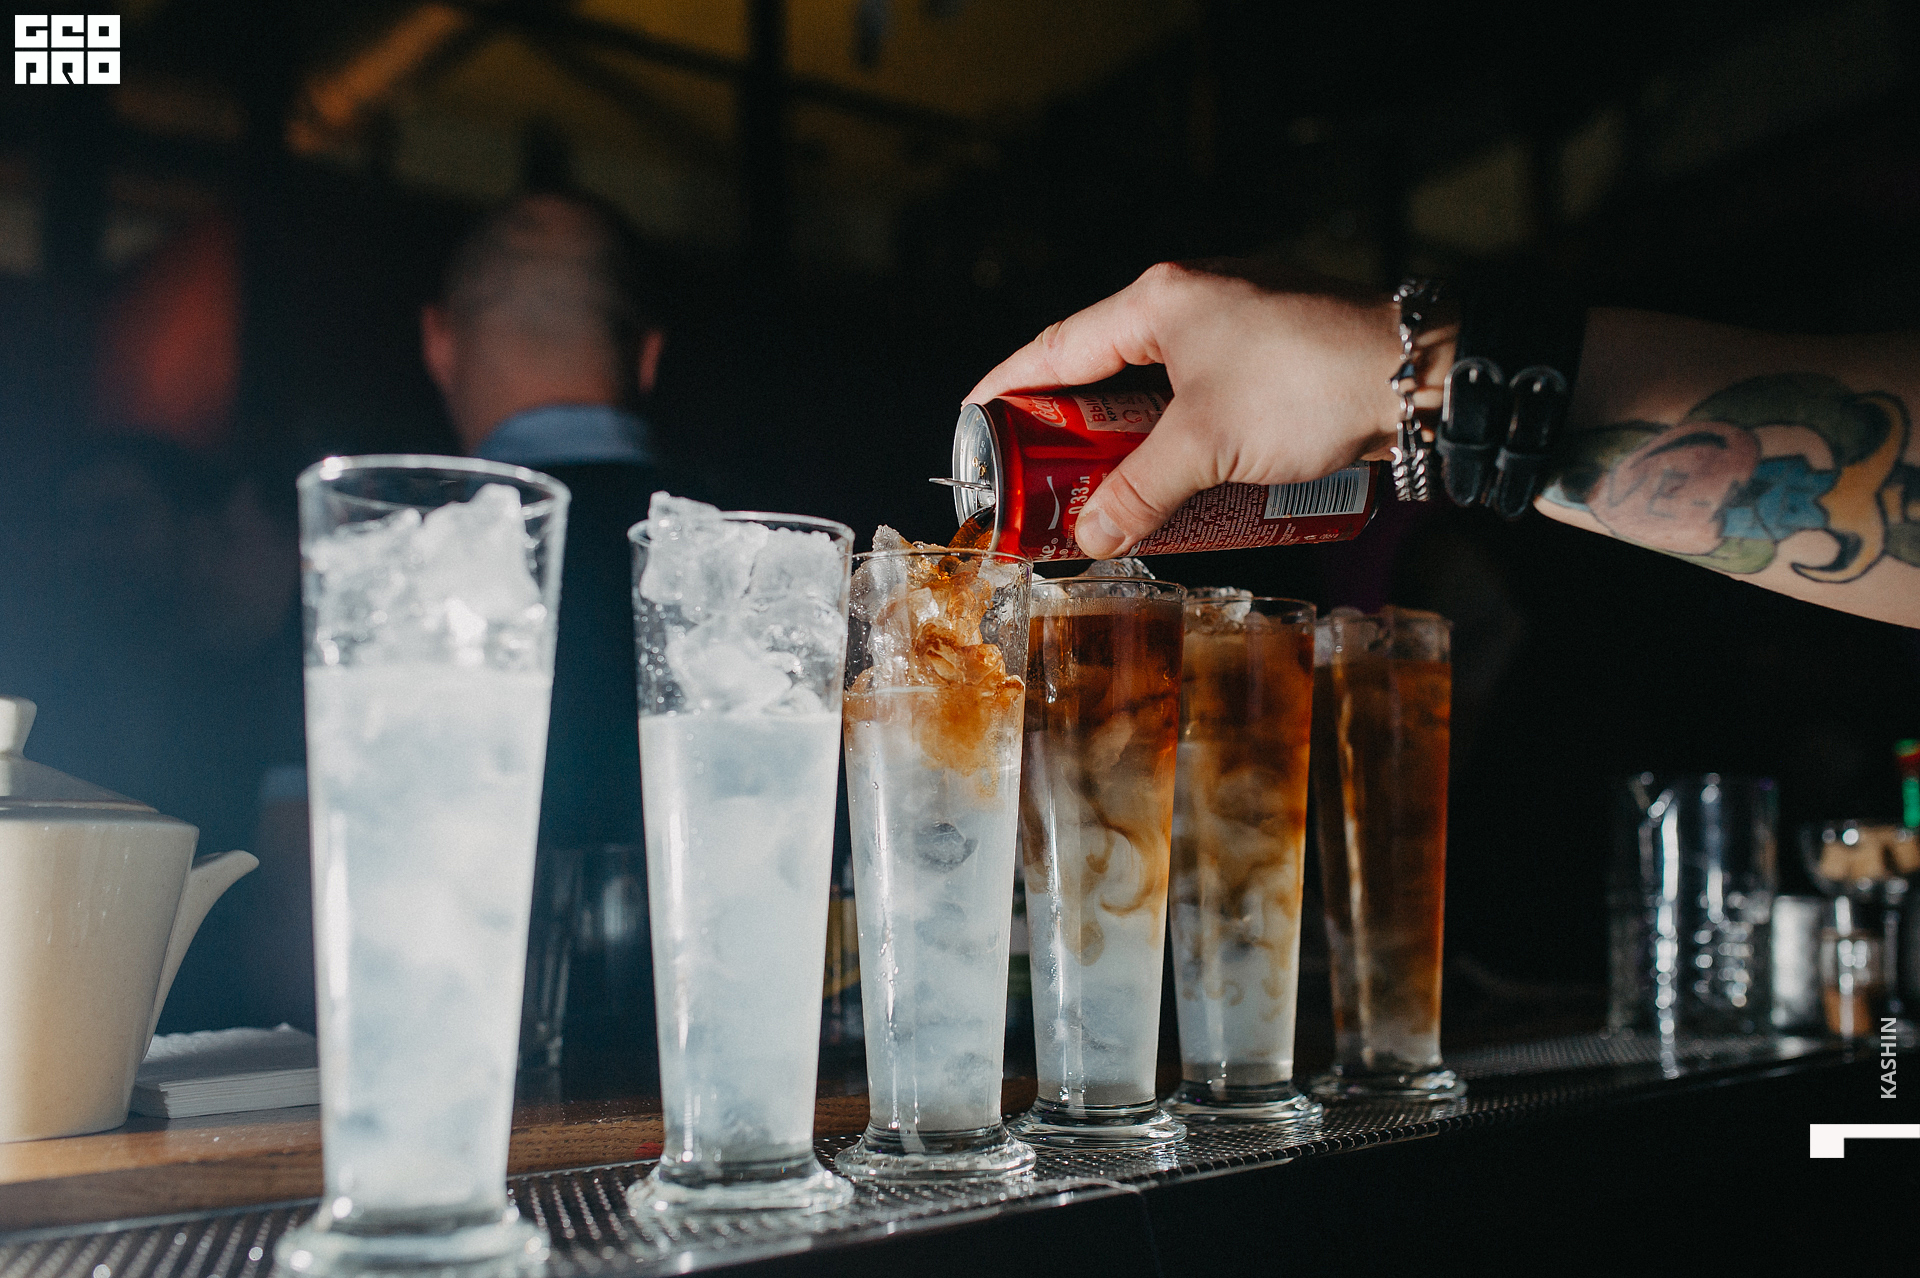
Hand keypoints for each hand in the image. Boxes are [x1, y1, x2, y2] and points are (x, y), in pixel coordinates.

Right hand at [966, 260, 1446, 556]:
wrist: (1420, 376)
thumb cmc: (1306, 387)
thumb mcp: (1206, 446)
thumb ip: (1138, 493)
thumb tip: (1085, 539)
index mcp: (1160, 301)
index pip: (1058, 346)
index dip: (1009, 387)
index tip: (975, 421)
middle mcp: (1193, 300)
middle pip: (1103, 368)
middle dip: (1070, 429)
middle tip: (1039, 477)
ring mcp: (1237, 324)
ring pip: (1156, 388)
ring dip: (1129, 441)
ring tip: (1103, 494)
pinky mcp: (1274, 355)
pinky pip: (1201, 399)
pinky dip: (1178, 440)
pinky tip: (1178, 484)